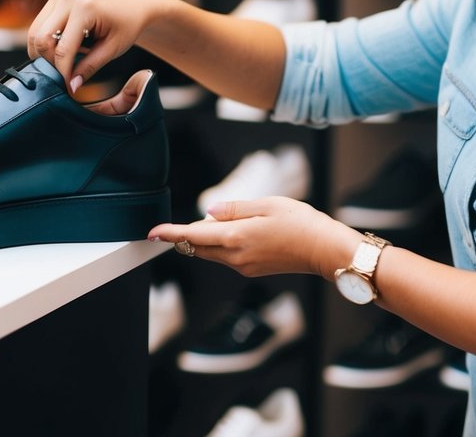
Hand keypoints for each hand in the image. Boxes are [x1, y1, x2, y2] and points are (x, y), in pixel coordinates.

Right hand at [27, 0, 159, 94]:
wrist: (132, 6)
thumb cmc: (127, 25)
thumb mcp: (112, 49)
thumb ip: (89, 67)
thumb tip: (71, 85)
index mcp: (84, 8)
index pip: (62, 48)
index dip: (63, 72)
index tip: (68, 86)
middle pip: (41, 39)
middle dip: (50, 62)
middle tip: (66, 74)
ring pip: (35, 33)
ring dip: (46, 53)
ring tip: (68, 59)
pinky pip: (39, 26)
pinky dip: (46, 42)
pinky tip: (66, 47)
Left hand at [148, 197, 361, 279]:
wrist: (324, 250)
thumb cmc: (300, 222)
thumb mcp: (266, 204)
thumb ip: (234, 209)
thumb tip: (209, 212)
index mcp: (235, 237)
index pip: (192, 235)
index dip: (170, 234)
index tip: (151, 233)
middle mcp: (235, 257)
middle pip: (197, 247)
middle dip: (185, 236)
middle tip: (180, 224)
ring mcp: (243, 266)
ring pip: (211, 253)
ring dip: (204, 240)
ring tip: (216, 224)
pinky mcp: (252, 270)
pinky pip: (226, 258)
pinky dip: (220, 245)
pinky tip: (234, 233)